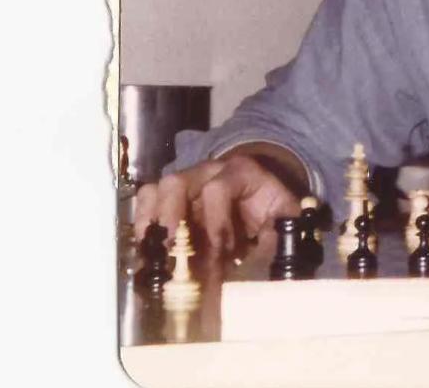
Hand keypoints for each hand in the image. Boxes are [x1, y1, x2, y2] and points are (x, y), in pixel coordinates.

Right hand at [133, 153, 301, 255]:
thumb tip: (268, 259)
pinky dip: (143, 226)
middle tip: (173, 252)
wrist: (261, 193)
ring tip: (156, 255)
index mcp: (240, 172)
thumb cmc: (272, 207)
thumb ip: (281, 232)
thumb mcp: (285, 215)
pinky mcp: (170, 197)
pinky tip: (149, 252)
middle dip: (171, 219)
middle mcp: (207, 171)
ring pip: (155, 191)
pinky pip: (146, 202)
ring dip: (151, 224)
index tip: (220, 254)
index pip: (218, 189)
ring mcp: (185, 182)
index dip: (215, 223)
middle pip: (177, 183)